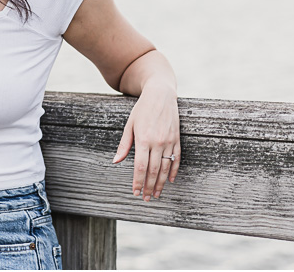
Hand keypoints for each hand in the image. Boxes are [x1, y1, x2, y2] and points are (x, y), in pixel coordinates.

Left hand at [112, 83, 179, 200]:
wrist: (161, 94)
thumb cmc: (142, 109)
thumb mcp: (129, 124)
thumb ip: (124, 144)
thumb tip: (116, 161)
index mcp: (143, 139)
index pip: (140, 167)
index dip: (138, 182)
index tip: (136, 192)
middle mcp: (157, 142)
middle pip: (153, 171)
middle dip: (149, 187)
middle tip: (146, 198)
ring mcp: (169, 141)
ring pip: (165, 168)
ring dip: (161, 183)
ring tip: (157, 194)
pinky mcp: (177, 139)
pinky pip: (176, 159)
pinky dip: (173, 171)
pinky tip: (169, 180)